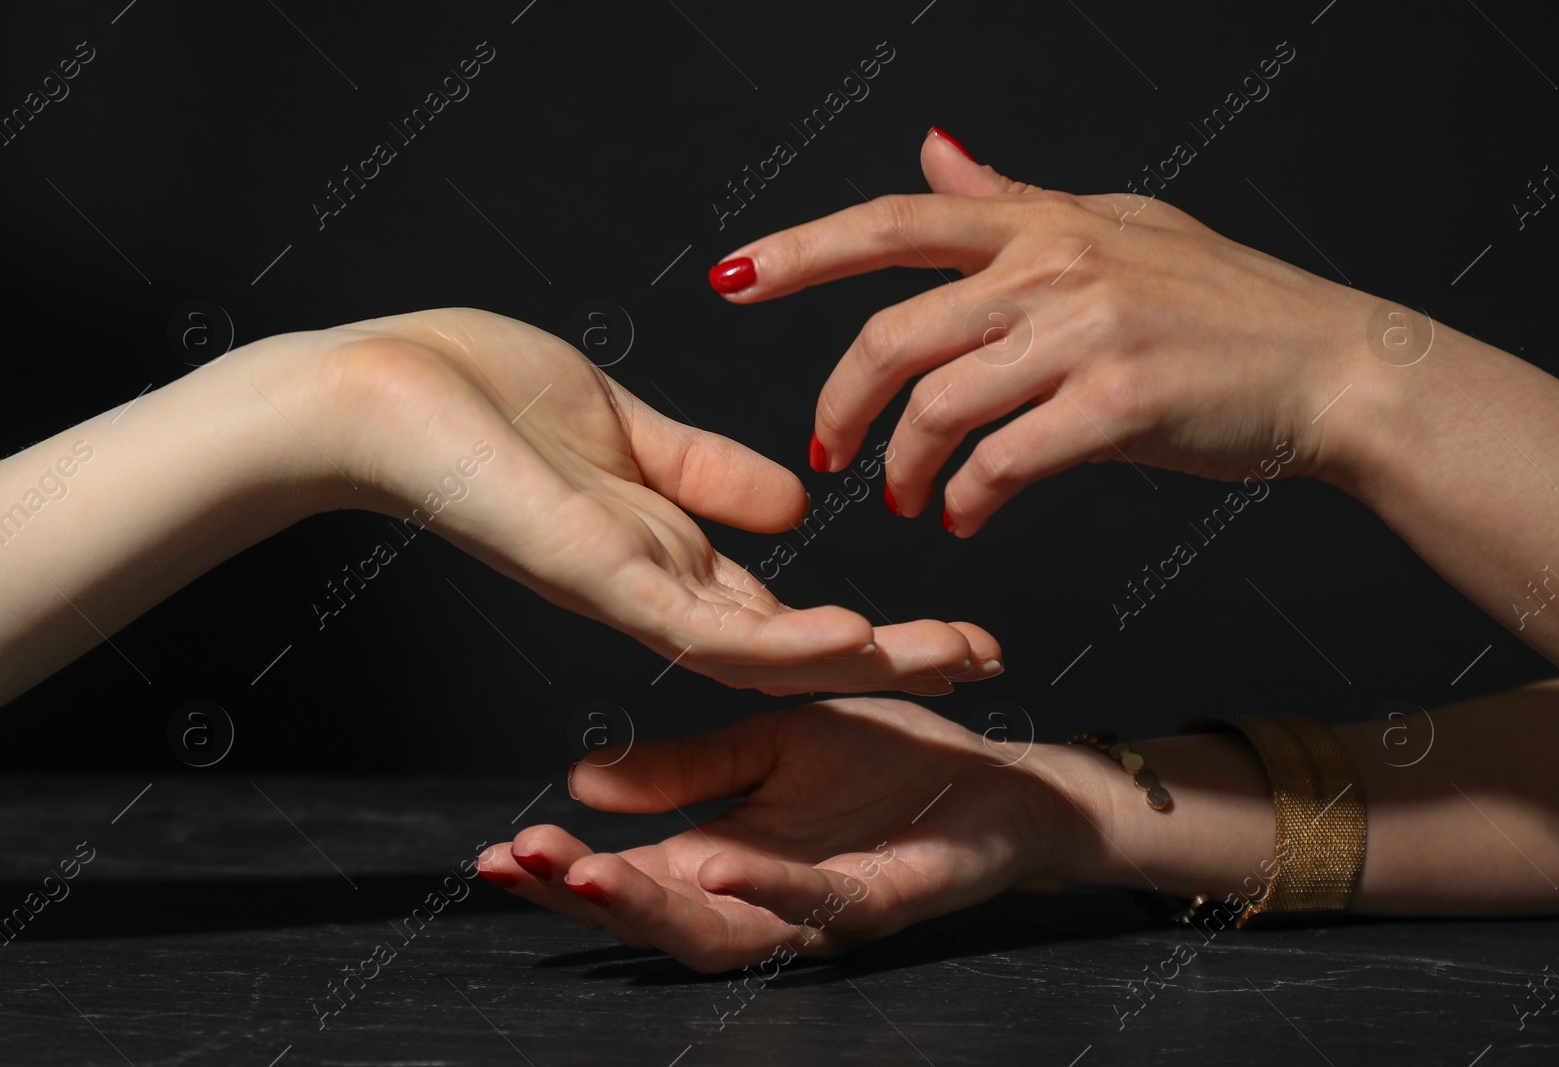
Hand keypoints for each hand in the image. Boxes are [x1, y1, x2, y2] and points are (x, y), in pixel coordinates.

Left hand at [306, 309, 999, 694]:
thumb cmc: (477, 395)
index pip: (787, 610)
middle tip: (988, 664)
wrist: (374, 391)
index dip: (872, 627)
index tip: (957, 630)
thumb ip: (708, 470)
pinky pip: (697, 627)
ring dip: (857, 662)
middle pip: (793, 646)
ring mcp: (628, 590)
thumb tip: (795, 499)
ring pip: (762, 655)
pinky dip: (776, 641)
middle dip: (891, 658)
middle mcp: (658, 589)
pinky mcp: (596, 576)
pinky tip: (846, 640)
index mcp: (667, 551)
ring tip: (945, 662)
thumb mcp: (629, 430)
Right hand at [475, 697, 1111, 971]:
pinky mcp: (878, 903)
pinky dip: (763, 889)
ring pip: (722, 932)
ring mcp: (817, 911)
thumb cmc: (887, 764)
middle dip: (584, 896)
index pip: (631, 878)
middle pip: (658, 919)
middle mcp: (762, 899)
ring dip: (650, 906)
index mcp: (727, 858)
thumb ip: (685, 768)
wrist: (994, 778)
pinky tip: (713, 866)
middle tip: (520, 863)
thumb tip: (582, 778)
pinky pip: (815, 906)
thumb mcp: (768, 743)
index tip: (495, 854)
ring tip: (585, 873)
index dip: (563, 872)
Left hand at [709, 128, 1378, 533]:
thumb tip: (936, 145)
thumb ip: (1014, 198)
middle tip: (828, 452)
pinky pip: (1003, 461)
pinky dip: (970, 499)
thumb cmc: (1224, 304)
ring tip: (910, 501)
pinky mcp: (1118, 404)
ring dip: (904, 467)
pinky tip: (970, 517)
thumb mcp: (1115, 224)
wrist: (1331, 365)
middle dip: (841, 402)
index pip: (894, 222)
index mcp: (1042, 225)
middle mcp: (1053, 266)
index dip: (801, 249)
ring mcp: (1086, 333)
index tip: (730, 277)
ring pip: (937, 405)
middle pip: (892, 333)